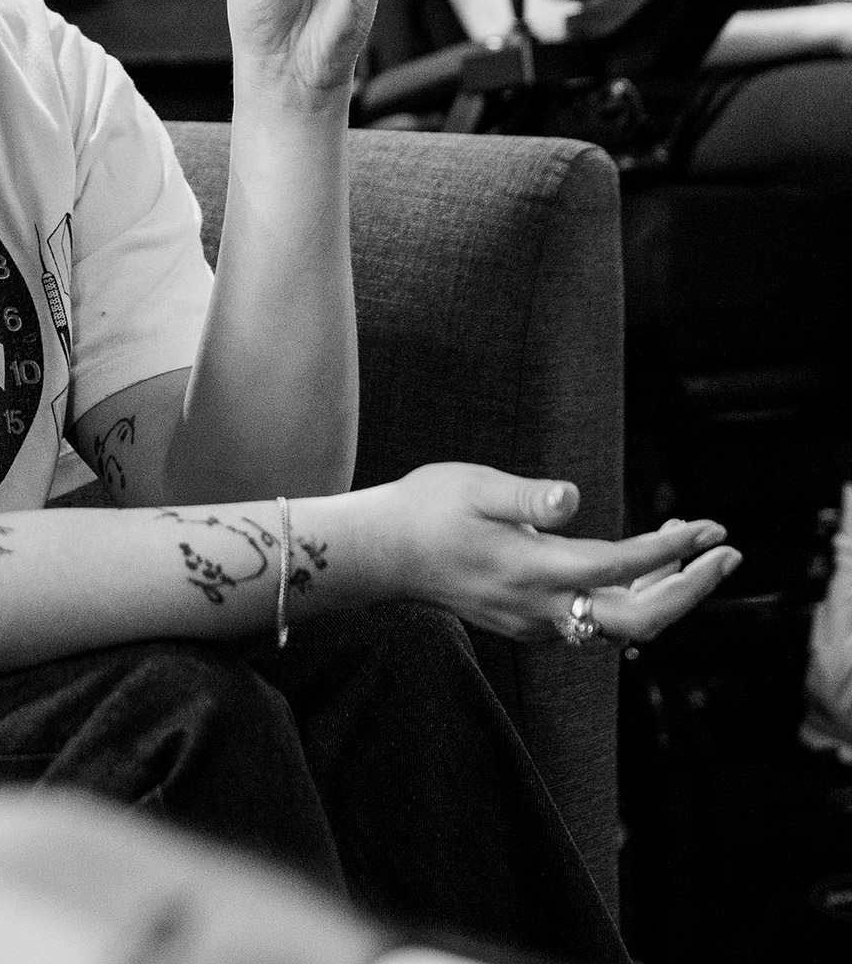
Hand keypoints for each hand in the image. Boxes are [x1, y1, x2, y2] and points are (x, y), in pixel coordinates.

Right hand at [371, 462, 739, 644]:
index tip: (707, 528)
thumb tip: (571, 497)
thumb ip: (526, 497)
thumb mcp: (472, 485)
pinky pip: (597, 624)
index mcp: (530, 568)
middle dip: (691, 589)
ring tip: (690, 548)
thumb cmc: (425, 507)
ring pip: (623, 626)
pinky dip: (631, 598)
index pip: (618, 566)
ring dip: (665, 593)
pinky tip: (638, 567)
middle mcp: (541, 608)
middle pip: (640, 619)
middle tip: (727, 554)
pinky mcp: (530, 624)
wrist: (383, 554)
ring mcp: (536, 623)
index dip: (669, 551)